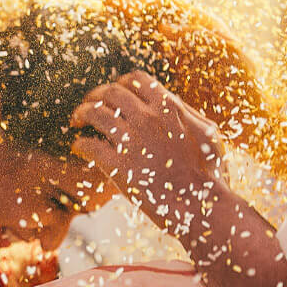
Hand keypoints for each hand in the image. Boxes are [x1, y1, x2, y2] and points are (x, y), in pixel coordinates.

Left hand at [71, 70, 225, 238]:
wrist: (200, 206)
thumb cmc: (210, 173)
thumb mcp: (209, 134)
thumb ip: (188, 114)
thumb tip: (173, 102)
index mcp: (168, 107)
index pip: (137, 79)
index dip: (121, 83)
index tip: (115, 92)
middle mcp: (147, 118)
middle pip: (110, 93)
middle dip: (95, 95)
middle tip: (88, 105)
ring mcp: (131, 141)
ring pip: (94, 114)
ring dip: (81, 113)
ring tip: (76, 121)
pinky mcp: (117, 165)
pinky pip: (89, 146)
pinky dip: (80, 144)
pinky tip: (79, 147)